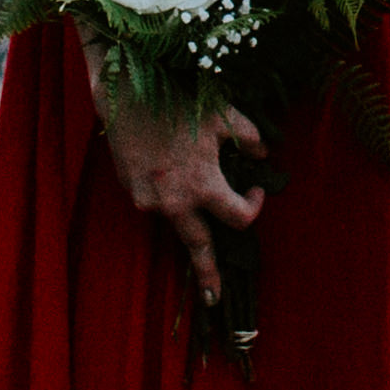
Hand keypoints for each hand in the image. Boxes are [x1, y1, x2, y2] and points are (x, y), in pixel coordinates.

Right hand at [88, 54, 268, 305]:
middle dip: (207, 275)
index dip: (255, 206)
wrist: (125, 91)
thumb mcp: (224, 115)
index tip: (257, 190)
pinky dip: (165, 193)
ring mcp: (149, 199)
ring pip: (175, 219)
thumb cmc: (179, 100)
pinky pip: (155, 201)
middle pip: (198, 248)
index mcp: (203, 186)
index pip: (239, 219)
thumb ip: (250, 138)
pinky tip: (164, 164)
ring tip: (188, 201)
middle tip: (213, 298)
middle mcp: (175, 201)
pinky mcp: (131, 190)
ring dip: (187, 218)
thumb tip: (264, 155)